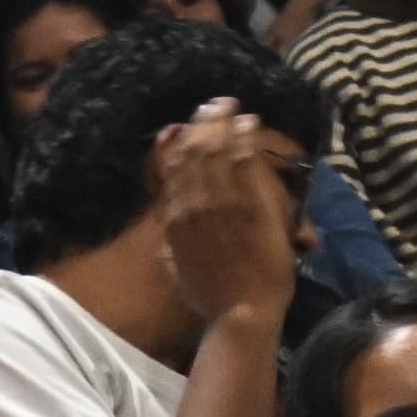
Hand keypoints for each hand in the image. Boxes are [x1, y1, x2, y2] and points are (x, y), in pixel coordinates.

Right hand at [152, 102, 298, 331]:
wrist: (239, 311)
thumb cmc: (208, 297)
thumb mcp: (176, 268)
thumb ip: (171, 245)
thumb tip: (167, 234)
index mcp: (174, 220)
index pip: (172, 169)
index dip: (179, 141)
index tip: (186, 125)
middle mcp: (192, 205)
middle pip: (193, 152)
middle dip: (203, 123)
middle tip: (215, 104)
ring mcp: (221, 204)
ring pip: (216, 152)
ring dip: (224, 124)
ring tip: (231, 105)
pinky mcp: (249, 206)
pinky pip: (243, 164)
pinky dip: (245, 141)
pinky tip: (249, 124)